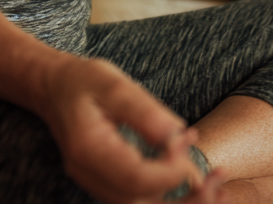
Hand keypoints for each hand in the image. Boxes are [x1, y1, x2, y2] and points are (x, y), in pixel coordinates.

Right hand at [38, 55, 225, 203]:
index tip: (189, 143)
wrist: (55, 89)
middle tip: (218, 179)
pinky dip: (168, 192)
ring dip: (181, 201)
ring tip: (216, 184)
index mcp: (89, 150)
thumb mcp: (114, 84)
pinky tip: (192, 172)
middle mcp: (90, 176)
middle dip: (184, 199)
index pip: (134, 179)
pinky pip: (140, 197)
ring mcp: (97, 183)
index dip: (169, 170)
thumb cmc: (85, 81)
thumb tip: (177, 135)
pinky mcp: (109, 182)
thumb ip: (144, 111)